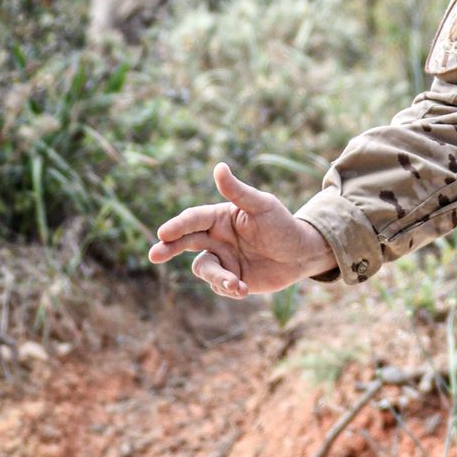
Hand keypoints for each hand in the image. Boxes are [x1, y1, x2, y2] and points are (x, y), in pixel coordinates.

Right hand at [149, 163, 332, 298]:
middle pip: (184, 243)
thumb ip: (238, 191)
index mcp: (219, 218)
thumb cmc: (282, 225)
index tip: (163, 233)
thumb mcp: (263, 205)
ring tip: (236, 283)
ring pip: (204, 268)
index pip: (193, 220)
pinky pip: (219, 286)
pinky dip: (229, 288)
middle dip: (168, 249)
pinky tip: (245, 289)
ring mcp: (223, 259)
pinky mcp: (231, 279)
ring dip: (217, 277)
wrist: (302, 254)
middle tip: (154, 255)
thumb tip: (219, 167)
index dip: (177, 226)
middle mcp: (216, 238)